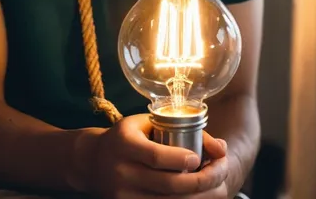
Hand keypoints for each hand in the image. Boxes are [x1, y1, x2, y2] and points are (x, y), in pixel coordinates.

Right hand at [72, 114, 227, 198]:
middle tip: (222, 170)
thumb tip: (221, 146)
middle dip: (203, 180)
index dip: (181, 160)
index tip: (199, 157)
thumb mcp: (146, 123)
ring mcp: (124, 196)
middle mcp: (122, 172)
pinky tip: (199, 196)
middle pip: (169, 185)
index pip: (156, 157)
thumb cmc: (126, 137)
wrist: (93, 161)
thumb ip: (181, 129)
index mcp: (124, 144)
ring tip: (217, 186)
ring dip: (200, 197)